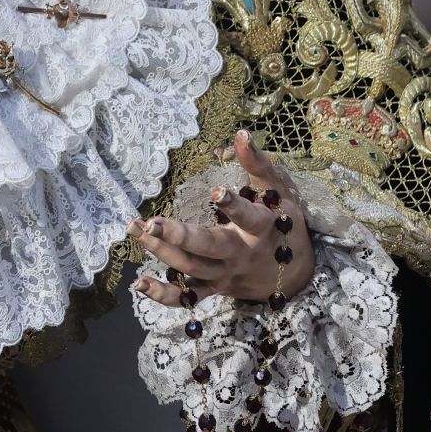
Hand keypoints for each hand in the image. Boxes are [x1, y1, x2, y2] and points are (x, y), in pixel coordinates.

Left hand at [130, 131, 313, 307]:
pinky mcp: (215, 289)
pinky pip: (188, 297)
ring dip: (161, 252)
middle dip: (179, 237)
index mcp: (260, 229)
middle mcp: (240, 254)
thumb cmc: (282, 223)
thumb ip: (257, 164)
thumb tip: (241, 134)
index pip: (248, 217)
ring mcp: (225, 275)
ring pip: (191, 269)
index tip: (217, 191)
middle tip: (151, 223)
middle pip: (208, 248)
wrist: (295, 274)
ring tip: (134, 229)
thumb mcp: (278, 191)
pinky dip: (163, 295)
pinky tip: (138, 283)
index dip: (233, 206)